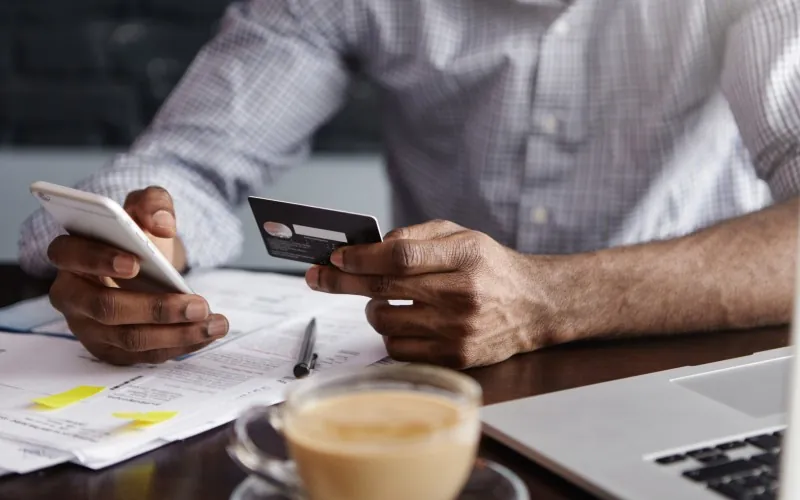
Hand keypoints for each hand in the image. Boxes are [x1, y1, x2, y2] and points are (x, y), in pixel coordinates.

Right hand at [46, 186, 228, 364]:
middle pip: (106, 308)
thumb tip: (162, 224)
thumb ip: (153, 203)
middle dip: (156, 309)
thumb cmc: (137, 237)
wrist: (145, 264)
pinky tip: (206, 333)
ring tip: (215, 323)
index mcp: (70, 254)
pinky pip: (144, 355)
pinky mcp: (111, 350)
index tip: (135, 262)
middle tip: (198, 304)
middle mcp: (72, 295)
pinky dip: (179, 346)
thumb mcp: (146, 208)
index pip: (70, 256)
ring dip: (177, 334)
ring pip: (130, 338)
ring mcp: (89, 328)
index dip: (99, 260)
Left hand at [304, 220, 559, 367]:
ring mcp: (458, 330)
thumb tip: (369, 248)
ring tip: (383, 300)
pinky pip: (399, 350)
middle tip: (319, 277)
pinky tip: (403, 322)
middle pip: (385, 289)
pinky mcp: (455, 358)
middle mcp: (462, 294)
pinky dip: (390, 335)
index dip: (362, 258)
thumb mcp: (463, 236)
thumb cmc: (491, 266)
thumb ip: (417, 236)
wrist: (534, 305)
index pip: (401, 255)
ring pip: (386, 322)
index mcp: (465, 256)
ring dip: (373, 309)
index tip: (337, 258)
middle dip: (343, 282)